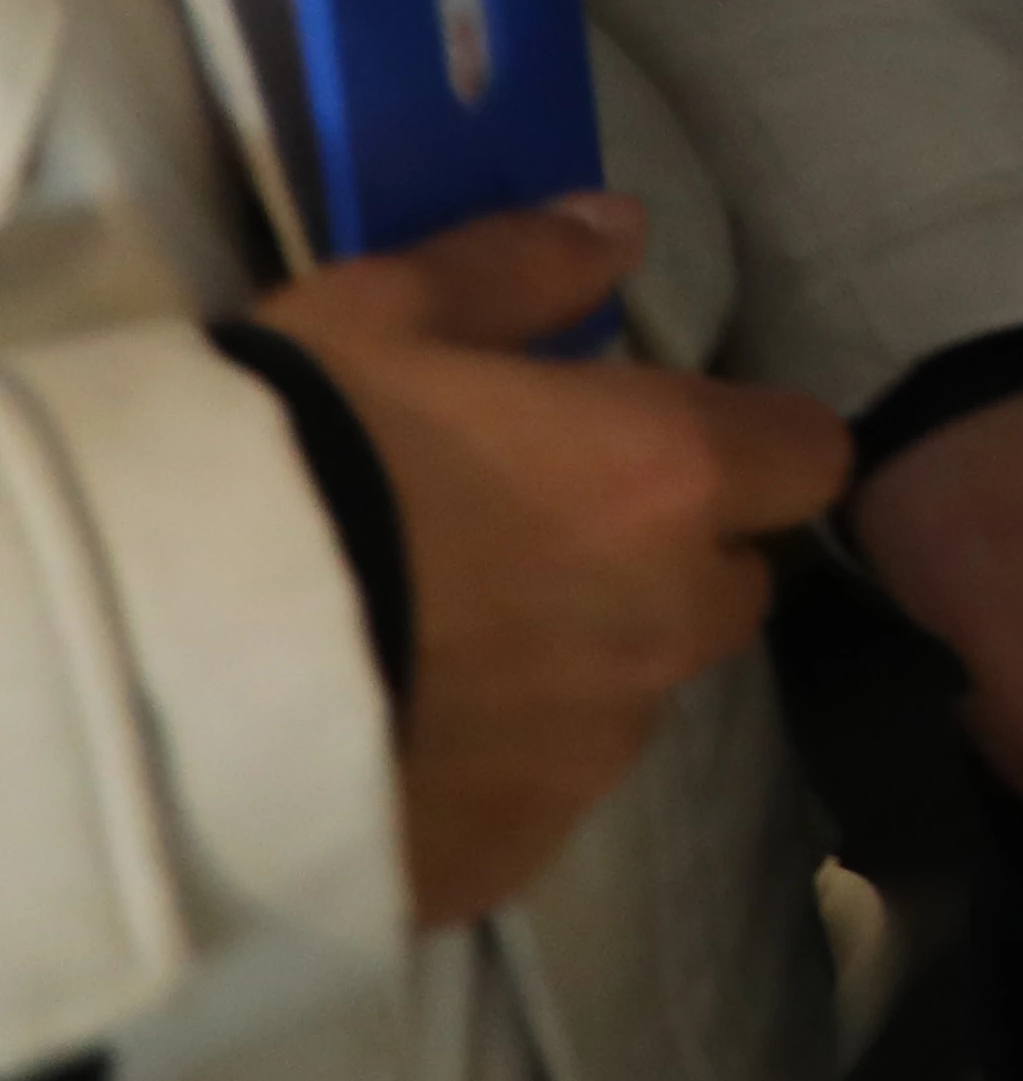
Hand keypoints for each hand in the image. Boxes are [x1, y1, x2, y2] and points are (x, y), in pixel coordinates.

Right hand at [245, 193, 852, 927]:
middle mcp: (662, 622)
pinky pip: (535, 800)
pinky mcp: (507, 853)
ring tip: (437, 651)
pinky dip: (491, 769)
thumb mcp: (383, 313)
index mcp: (668, 480)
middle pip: (728, 590)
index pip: (808, 459)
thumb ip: (523, 269)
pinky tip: (393, 739)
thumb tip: (619, 228)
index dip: (747, 449)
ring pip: (631, 698)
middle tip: (528, 545)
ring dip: (575, 671)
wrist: (156, 663)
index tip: (656, 443)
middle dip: (664, 566)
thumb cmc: (286, 457)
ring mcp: (589, 755)